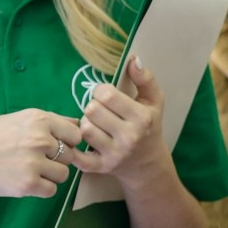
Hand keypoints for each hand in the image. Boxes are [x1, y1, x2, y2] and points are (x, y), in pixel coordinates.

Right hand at [0, 108, 84, 200]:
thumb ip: (47, 122)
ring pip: (63, 174)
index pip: (75, 133)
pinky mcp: (28, 184)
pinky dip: (41, 188)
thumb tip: (76, 123)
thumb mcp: (16, 119)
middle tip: (34, 160)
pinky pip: (51, 190)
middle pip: (70, 155)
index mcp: (38, 118)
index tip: (52, 145)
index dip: (66, 141)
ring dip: (50, 175)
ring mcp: (34, 162)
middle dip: (57, 160)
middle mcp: (39, 138)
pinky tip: (25, 181)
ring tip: (28, 170)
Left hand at [69, 56, 170, 188]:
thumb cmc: (149, 127)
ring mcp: (114, 154)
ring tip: (95, 125)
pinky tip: (78, 141)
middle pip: (92, 110)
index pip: (106, 95)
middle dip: (93, 107)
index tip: (105, 96)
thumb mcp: (154, 101)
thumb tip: (132, 59)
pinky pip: (77, 156)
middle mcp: (129, 137)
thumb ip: (145, 79)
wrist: (149, 165)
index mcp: (141, 118)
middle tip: (100, 111)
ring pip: (84, 129)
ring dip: (86, 124)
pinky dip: (73, 148)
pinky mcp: (101, 168)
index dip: (101, 91)